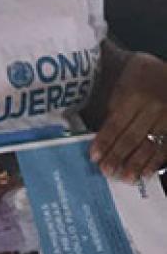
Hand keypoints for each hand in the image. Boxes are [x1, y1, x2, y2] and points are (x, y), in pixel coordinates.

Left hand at [92, 53, 166, 180]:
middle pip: (133, 136)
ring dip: (137, 163)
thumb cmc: (139, 76)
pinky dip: (155, 162)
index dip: (105, 141)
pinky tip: (145, 173)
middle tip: (106, 171)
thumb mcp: (123, 84)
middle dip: (118, 156)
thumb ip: (113, 106)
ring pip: (151, 145)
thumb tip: (98, 133)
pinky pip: (166, 148)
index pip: (116, 123)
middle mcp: (153, 107)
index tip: (94, 156)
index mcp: (134, 94)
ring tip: (125, 177)